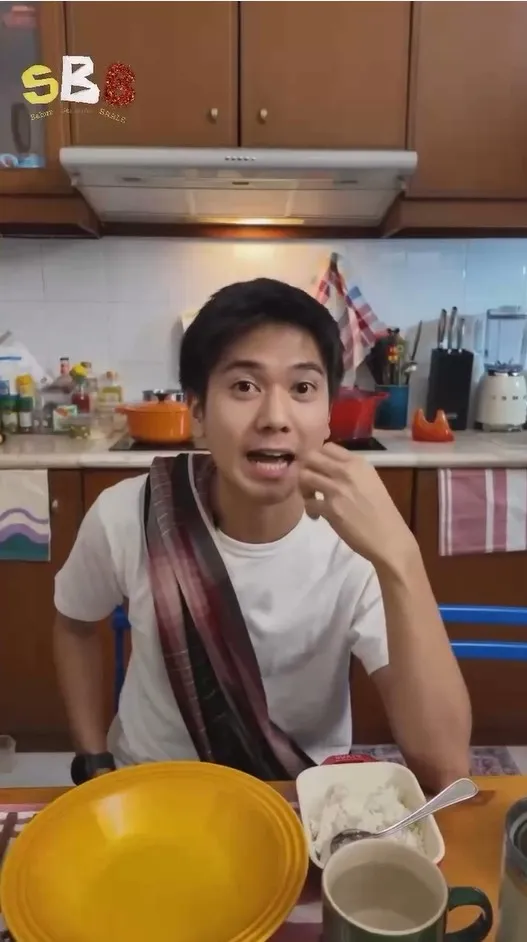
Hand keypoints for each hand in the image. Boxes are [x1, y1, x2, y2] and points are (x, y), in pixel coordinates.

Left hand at [298, 442, 414, 567]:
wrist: (388, 537)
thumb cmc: (382, 511)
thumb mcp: (370, 481)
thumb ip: (351, 471)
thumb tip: (330, 469)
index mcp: (358, 462)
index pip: (328, 447)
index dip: (317, 457)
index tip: (318, 468)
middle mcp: (346, 471)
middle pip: (311, 457)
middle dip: (306, 468)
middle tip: (310, 482)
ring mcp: (337, 489)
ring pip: (304, 476)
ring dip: (304, 488)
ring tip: (312, 499)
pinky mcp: (330, 509)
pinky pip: (308, 503)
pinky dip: (309, 509)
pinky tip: (318, 516)